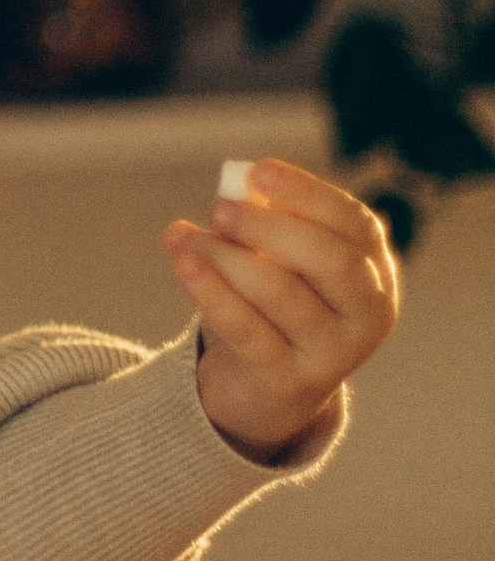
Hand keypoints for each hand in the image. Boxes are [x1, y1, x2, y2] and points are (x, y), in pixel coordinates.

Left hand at [166, 156, 398, 461]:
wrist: (265, 389)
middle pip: (333, 261)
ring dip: (226, 257)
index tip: (259, 171)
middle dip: (272, 228)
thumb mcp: (279, 258)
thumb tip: (235, 187)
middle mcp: (367, 315)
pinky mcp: (289, 383)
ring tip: (186, 238)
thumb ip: (265, 220)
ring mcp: (333, 355)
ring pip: (282, 294)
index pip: (356, 224)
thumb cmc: (276, 302)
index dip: (308, 194)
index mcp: (375, 272)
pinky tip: (183, 263)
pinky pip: (247, 331)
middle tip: (221, 209)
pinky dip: (211, 292)